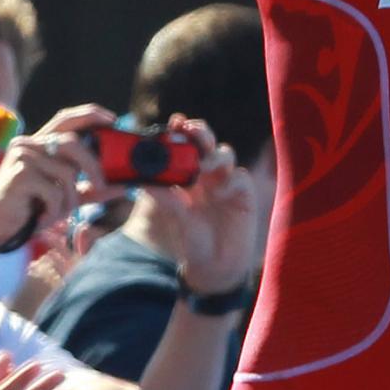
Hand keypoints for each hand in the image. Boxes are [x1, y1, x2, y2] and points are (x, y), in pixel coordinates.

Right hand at [0, 107, 115, 255]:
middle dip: (93, 167)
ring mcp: (22, 156)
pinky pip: (54, 191)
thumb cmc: (28, 212)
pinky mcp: (19, 174)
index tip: (113, 120)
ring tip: (55, 214)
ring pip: (67, 173)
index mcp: (38, 144)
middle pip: (74, 143)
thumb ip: (90, 190)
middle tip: (102, 186)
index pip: (65, 118)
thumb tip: (123, 185)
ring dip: (68, 200)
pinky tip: (40, 217)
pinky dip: (54, 209)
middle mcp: (29, 144)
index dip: (90, 115)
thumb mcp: (65, 198)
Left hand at [152, 117, 257, 297]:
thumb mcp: (176, 219)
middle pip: (207, 142)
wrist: (215, 268)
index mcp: (189, 174)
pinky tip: (220, 191)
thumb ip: (165, 199)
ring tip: (202, 166)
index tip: (174, 122)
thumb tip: (145, 181)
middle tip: (189, 130)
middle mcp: (208, 174)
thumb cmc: (193, 241)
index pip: (186, 145)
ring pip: (225, 155)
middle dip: (200, 132)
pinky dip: (230, 181)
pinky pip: (239, 178)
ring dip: (213, 155)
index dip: (182, 130)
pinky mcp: (244, 196)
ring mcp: (227, 183)